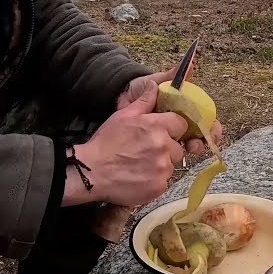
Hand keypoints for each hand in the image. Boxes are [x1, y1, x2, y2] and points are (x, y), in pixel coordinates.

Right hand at [66, 80, 188, 207]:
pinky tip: (139, 177)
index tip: (161, 133)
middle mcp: (164, 147)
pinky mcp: (159, 187)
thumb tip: (154, 85)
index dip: (172, 129)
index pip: (181, 124)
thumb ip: (144, 101)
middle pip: (177, 147)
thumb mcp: (123, 116)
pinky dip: (154, 180)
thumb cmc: (105, 143)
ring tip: (139, 165)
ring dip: (160, 165)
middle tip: (145, 151)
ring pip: (170, 165)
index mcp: (157, 126)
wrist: (91, 172)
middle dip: (166, 149)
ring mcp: (163, 169)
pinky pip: (164, 181)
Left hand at [115, 59, 223, 159]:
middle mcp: (183, 122)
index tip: (211, 129)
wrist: (121, 97)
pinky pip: (170, 152)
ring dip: (193, 148)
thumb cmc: (142, 88)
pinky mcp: (159, 143)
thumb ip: (175, 74)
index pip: (207, 119)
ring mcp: (172, 134)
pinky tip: (172, 153)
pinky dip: (174, 154)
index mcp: (186, 107)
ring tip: (188, 147)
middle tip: (196, 143)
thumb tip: (191, 61)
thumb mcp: (159, 80)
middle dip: (203, 141)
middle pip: (202, 136)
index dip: (212, 127)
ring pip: (189, 145)